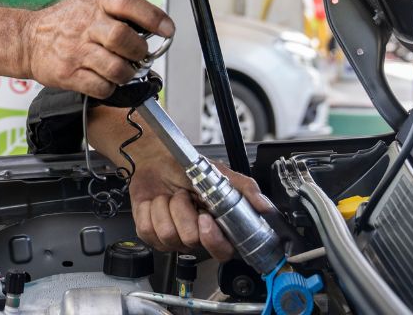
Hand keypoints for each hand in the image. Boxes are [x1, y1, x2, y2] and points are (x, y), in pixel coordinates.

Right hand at [19, 0, 173, 98]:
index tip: (167, 29)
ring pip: (116, 68)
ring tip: (123, 70)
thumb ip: (119, 9)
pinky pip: (101, 87)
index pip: (129, 4)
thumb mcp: (90, 1)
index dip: (153, 17)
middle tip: (139, 56)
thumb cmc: (65, 22)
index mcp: (96, 2)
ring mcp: (76, 50)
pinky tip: (106, 80)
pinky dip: (110, 88)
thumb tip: (153, 24)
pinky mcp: (69, 74)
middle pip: (123, 38)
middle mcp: (86, 24)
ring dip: (127, 73)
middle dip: (139, 51)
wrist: (28, 39)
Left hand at [129, 154, 272, 260]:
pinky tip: (155, 201)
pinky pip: (148, 229)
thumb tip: (264, 206)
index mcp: (216, 227)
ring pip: (168, 234)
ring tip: (171, 196)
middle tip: (185, 196)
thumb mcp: (218, 174)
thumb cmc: (185, 169)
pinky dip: (149, 208)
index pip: (222, 251)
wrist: (156, 161)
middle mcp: (195, 237)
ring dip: (167, 206)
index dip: (213, 238)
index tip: (205, 218)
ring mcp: (172, 238)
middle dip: (185, 210)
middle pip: (191, 240)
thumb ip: (244, 189)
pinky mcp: (151, 235)